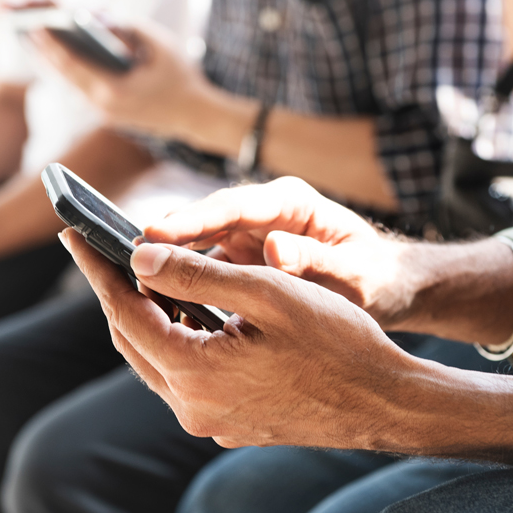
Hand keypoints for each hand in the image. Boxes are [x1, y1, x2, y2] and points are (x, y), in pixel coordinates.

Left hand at [30, 20, 214, 139]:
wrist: (196, 116)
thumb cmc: (182, 78)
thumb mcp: (159, 44)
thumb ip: (128, 25)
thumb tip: (97, 16)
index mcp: (114, 91)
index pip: (73, 64)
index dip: (52, 44)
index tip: (36, 25)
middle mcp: (104, 107)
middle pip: (65, 77)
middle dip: (47, 52)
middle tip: (29, 29)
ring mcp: (106, 114)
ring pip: (71, 86)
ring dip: (56, 64)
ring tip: (39, 42)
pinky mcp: (110, 116)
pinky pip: (82, 91)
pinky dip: (71, 74)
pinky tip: (62, 59)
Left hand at [60, 228, 409, 449]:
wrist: (385, 401)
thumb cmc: (339, 342)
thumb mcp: (269, 294)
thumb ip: (197, 275)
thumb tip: (138, 256)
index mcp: (196, 373)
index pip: (125, 312)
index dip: (98, 269)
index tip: (74, 235)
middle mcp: (194, 407)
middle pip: (133, 340)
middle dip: (115, 292)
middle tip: (100, 250)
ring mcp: (212, 421)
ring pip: (158, 361)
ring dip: (147, 318)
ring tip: (144, 276)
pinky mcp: (231, 424)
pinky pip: (186, 378)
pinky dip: (177, 342)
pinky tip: (188, 316)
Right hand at [145, 177, 419, 329]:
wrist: (388, 290)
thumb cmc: (378, 278)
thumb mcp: (356, 274)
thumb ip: (318, 262)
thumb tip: (274, 248)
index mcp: (290, 203)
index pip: (231, 205)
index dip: (191, 220)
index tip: (154, 235)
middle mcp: (263, 215)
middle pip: (204, 222)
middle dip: (166, 242)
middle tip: (123, 261)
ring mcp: (251, 237)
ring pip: (198, 247)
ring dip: (169, 266)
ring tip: (132, 287)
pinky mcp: (244, 262)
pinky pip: (206, 271)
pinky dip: (187, 287)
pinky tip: (165, 309)